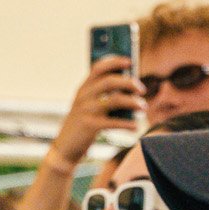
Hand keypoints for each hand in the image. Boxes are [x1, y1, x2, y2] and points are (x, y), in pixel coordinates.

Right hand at [48, 55, 144, 169]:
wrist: (64, 148)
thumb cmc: (81, 127)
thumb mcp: (86, 107)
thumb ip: (101, 97)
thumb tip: (129, 91)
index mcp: (83, 89)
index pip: (98, 67)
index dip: (114, 61)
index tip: (129, 61)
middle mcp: (84, 96)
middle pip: (110, 81)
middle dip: (129, 83)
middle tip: (142, 89)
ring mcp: (87, 110)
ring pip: (115, 100)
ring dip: (133, 102)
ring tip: (144, 107)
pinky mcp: (90, 126)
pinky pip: (114, 122)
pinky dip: (127, 124)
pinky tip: (135, 127)